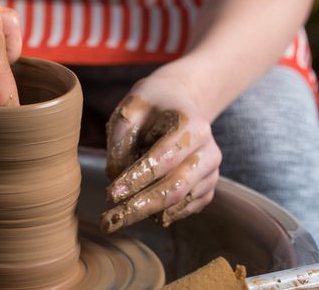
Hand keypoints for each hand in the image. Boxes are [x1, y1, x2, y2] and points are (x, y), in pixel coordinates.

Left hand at [100, 74, 220, 232]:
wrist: (180, 100)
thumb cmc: (150, 104)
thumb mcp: (130, 108)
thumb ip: (121, 138)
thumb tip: (115, 176)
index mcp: (191, 125)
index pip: (163, 159)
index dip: (136, 179)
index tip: (110, 194)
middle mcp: (209, 150)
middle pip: (174, 188)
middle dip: (139, 206)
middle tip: (108, 221)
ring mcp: (212, 169)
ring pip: (180, 201)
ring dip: (146, 213)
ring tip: (115, 218)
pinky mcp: (208, 184)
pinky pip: (188, 207)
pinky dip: (164, 213)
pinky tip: (142, 213)